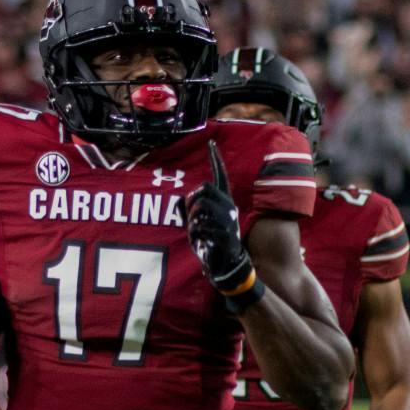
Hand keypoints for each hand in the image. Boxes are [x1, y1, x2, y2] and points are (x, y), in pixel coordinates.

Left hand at [189, 140, 261, 311]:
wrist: (224, 266)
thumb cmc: (210, 243)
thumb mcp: (197, 225)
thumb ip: (189, 211)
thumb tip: (181, 199)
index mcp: (223, 202)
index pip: (219, 175)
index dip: (215, 159)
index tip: (211, 142)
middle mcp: (229, 207)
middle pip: (203, 188)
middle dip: (192, 201)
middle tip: (192, 217)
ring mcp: (228, 220)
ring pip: (200, 205)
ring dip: (192, 219)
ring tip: (198, 231)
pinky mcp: (225, 234)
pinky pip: (201, 225)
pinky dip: (196, 233)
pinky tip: (202, 241)